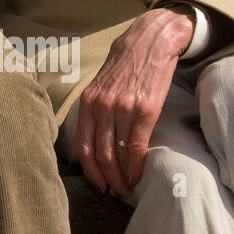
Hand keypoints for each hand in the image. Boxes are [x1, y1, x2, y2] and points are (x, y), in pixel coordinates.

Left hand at [74, 6, 194, 197]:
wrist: (150, 41)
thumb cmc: (126, 64)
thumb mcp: (101, 84)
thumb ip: (96, 109)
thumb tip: (95, 138)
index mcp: (88, 102)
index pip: (82, 145)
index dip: (89, 170)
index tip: (97, 184)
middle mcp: (102, 106)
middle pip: (99, 154)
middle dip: (106, 179)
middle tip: (114, 192)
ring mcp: (122, 108)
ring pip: (118, 154)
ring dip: (122, 177)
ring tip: (126, 187)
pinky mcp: (145, 109)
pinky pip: (137, 146)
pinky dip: (137, 166)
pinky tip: (138, 174)